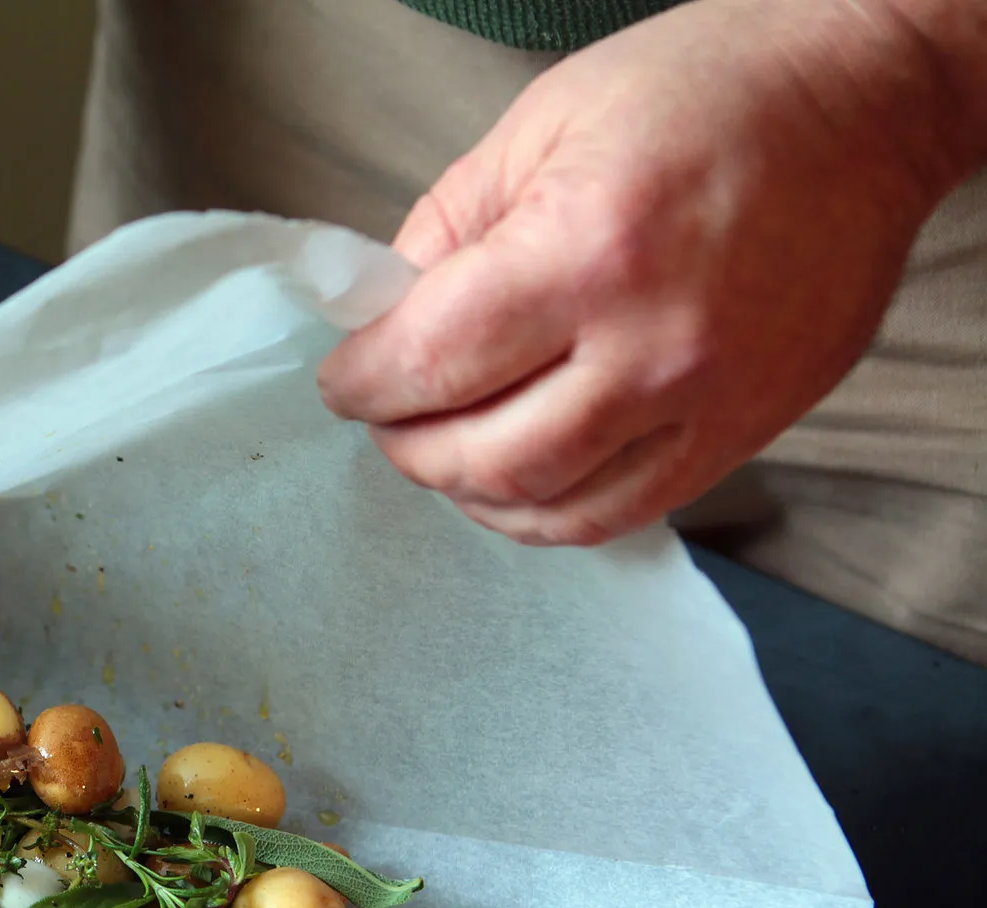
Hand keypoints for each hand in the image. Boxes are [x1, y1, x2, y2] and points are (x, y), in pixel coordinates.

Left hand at [317, 0, 979, 546]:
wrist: (864, 105)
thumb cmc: (704, 92)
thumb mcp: (539, 128)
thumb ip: (446, 233)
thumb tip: (384, 318)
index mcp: (586, 251)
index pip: (429, 363)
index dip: (363, 384)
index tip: (344, 380)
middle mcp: (649, 346)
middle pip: (481, 455)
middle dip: (408, 445)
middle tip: (388, 416)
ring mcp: (707, 401)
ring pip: (548, 505)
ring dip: (469, 490)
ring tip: (445, 450)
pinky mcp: (747, 432)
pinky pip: (623, 513)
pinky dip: (549, 511)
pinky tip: (518, 479)